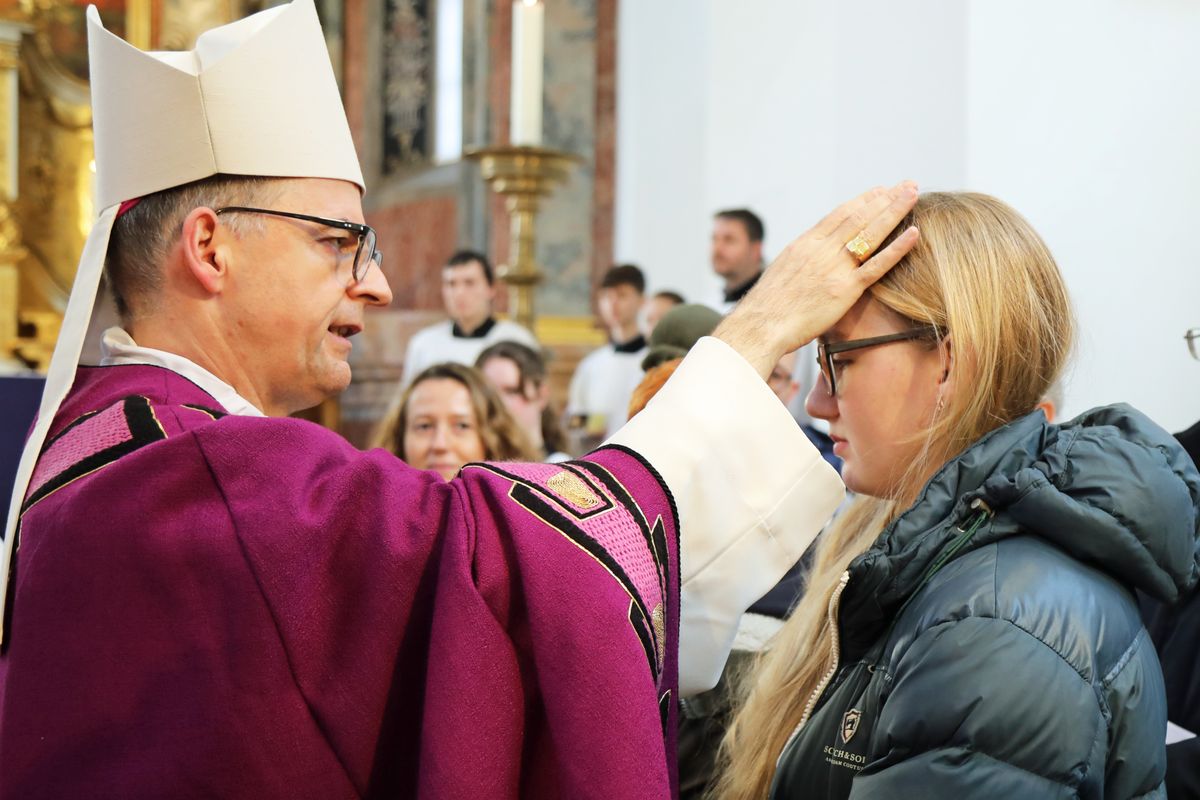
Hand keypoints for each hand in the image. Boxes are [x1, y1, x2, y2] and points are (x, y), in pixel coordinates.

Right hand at [714, 181, 919, 377]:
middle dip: (885, 199)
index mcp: (805, 244)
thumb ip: (801, 261)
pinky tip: (914, 233)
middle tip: (907, 185)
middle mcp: (821, 249)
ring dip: (894, 211)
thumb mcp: (782, 272)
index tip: (879, 190)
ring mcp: (834, 268)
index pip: (839, 215)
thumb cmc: (767, 307)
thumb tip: (808, 261)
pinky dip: (897, 248)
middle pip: (859, 217)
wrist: (759, 325)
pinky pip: (876, 266)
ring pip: (870, 233)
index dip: (862, 200)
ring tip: (913, 194)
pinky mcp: (844, 290)